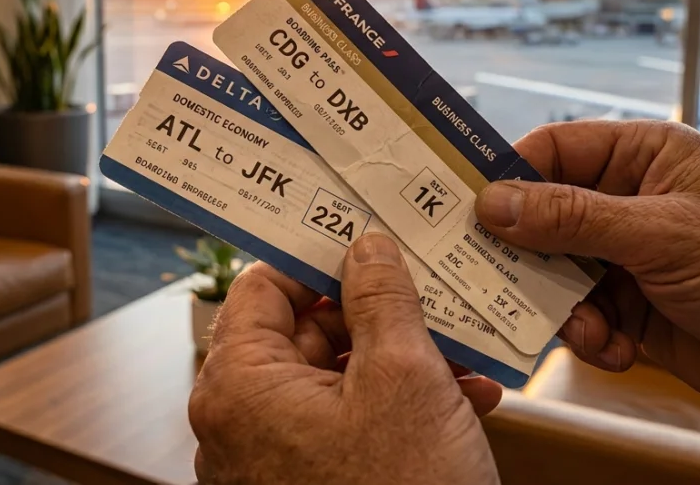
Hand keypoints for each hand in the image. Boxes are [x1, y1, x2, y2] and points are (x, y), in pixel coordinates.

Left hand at [189, 233, 501, 484]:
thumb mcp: (403, 377)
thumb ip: (381, 299)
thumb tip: (366, 247)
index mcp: (237, 387)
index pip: (262, 286)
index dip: (317, 256)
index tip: (365, 238)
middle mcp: (237, 425)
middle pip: (301, 333)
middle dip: (375, 314)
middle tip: (429, 294)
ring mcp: (268, 464)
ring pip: (332, 381)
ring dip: (399, 361)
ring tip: (462, 354)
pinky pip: (341, 427)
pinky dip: (393, 408)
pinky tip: (459, 401)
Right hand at [474, 120, 699, 424]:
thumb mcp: (663, 236)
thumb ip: (574, 219)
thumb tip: (494, 202)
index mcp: (644, 155)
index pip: (554, 150)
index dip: (509, 175)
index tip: (470, 208)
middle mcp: (628, 198)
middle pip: (541, 214)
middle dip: (527, 255)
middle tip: (499, 278)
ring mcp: (624, 253)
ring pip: (551, 270)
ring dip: (561, 306)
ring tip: (590, 330)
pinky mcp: (626, 304)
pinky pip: (576, 313)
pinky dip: (588, 336)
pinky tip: (619, 350)